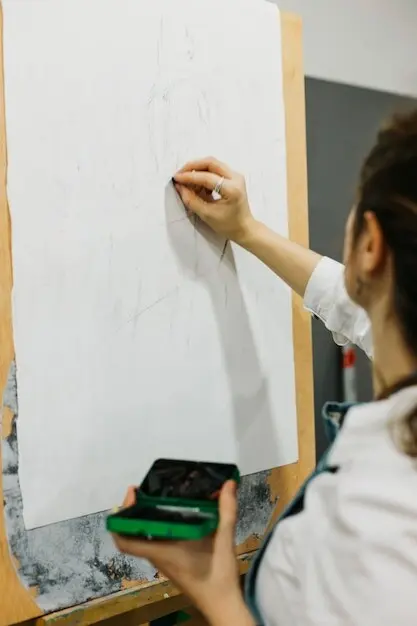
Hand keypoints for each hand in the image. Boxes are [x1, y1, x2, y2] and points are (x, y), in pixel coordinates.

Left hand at [112, 481, 252, 624]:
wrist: (222, 604)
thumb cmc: (218, 576)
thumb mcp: (224, 541)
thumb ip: (226, 511)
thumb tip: (228, 483)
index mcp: (162, 551)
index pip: (126, 542)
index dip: (119, 520)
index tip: (130, 497)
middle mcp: (158, 556)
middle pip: (133, 534)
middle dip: (134, 512)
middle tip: (144, 490)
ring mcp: (164, 560)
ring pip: (145, 537)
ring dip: (146, 519)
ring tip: (158, 497)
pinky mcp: (172, 562)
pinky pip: (157, 542)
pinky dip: (158, 527)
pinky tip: (174, 515)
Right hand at [173, 157, 255, 243]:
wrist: (244, 228)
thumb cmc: (228, 225)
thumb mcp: (207, 215)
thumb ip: (191, 200)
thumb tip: (179, 186)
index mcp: (232, 189)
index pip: (207, 177)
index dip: (189, 177)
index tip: (176, 178)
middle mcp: (236, 178)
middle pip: (210, 162)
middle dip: (193, 166)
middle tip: (180, 174)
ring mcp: (236, 175)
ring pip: (213, 164)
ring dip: (198, 170)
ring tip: (188, 182)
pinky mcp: (233, 177)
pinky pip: (216, 169)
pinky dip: (204, 174)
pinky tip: (198, 185)